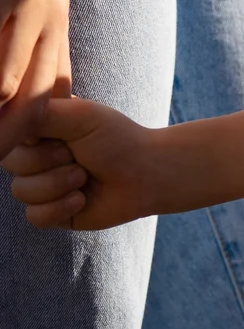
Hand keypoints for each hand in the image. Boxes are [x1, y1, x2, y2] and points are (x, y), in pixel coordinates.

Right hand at [0, 0, 71, 157]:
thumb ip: (31, 36)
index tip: (9, 153)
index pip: (51, 93)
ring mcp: (30, 7)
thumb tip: (14, 85)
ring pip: (8, 81)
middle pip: (34, 97)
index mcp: (57, 25)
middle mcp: (50, 22)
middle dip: (8, 135)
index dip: (27, 129)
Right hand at [1, 97, 154, 229]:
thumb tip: (7, 117)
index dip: (34, 138)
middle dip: (48, 161)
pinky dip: (60, 207)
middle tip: (77, 156)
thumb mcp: (79, 116)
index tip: (62, 135)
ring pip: (22, 191)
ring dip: (58, 184)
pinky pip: (35, 216)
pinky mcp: (52, 212)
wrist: (145, 173)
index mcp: (40, 128)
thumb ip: (37, 113)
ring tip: (85, 176)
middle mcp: (37, 155)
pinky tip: (82, 199)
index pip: (10, 134)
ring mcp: (43, 184)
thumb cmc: (116, 138)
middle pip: (12, 163)